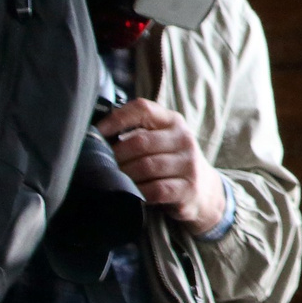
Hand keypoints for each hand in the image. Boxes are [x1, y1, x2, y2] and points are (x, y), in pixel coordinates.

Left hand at [95, 98, 225, 232]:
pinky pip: (156, 189)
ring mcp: (189, 163)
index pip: (143, 109)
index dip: (117, 118)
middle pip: (141, 142)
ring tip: (115, 179)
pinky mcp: (188, 187)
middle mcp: (183, 138)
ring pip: (146, 166)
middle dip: (117, 155)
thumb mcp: (162, 140)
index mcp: (172, 121)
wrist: (204, 190)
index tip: (98, 131)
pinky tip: (132, 193)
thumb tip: (99, 135)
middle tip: (103, 164)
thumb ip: (139, 131)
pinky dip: (139, 192)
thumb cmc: (172, 161)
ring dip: (125, 175)